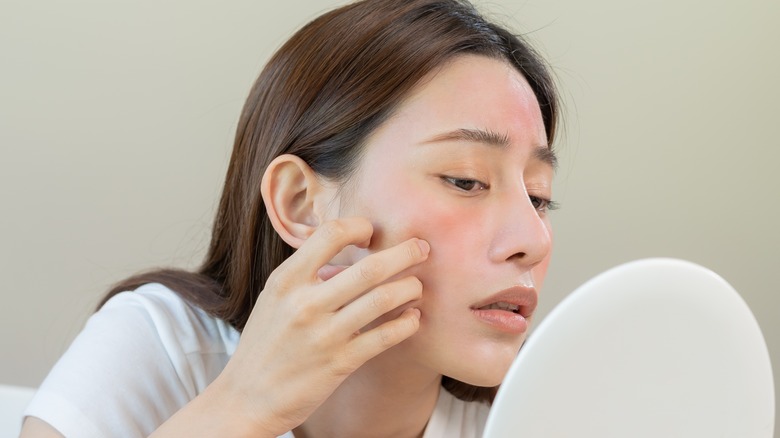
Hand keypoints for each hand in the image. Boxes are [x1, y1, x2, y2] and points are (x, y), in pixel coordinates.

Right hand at [214, 217, 428, 434]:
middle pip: (368, 268)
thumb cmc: (265, 342)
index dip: (359, 227)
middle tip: (421, 248)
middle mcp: (305, 304)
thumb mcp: (274, 299)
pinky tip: (413, 317)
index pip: (330, 234)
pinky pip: (385, 336)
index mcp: (286, 281)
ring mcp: (324, 335)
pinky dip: (407, 323)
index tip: (372, 233)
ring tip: (417, 285)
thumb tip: (348, 251)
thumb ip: (306, 274)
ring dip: (409, 287)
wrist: (247, 398)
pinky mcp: (340, 364)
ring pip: (382, 299)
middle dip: (404, 253)